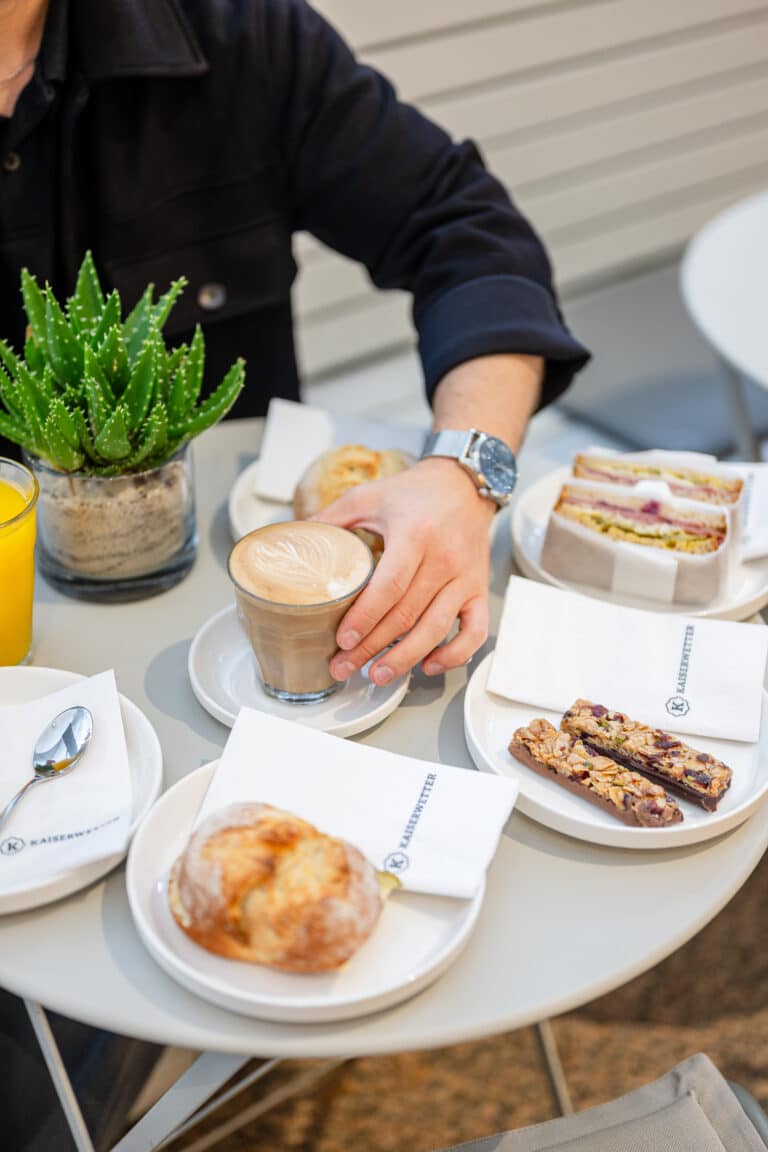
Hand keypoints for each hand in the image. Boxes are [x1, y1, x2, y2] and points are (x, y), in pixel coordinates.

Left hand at [313, 458, 494, 685]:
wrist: (463, 485)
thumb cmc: (414, 493)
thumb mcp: (368, 497)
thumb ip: (331, 519)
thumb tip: (294, 543)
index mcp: (415, 535)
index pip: (390, 586)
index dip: (365, 617)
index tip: (343, 640)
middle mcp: (444, 559)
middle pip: (406, 614)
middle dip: (372, 647)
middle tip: (344, 667)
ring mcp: (465, 578)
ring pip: (437, 628)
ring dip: (406, 658)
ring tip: (378, 675)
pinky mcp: (479, 589)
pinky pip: (476, 630)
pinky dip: (455, 654)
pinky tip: (428, 665)